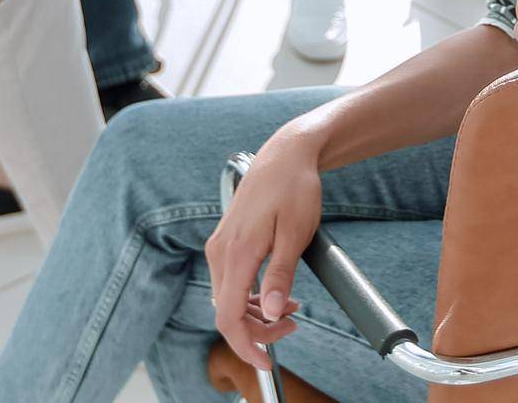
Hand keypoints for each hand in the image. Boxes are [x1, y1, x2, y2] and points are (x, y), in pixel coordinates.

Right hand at [205, 133, 321, 369]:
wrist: (287, 154)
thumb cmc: (295, 188)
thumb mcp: (296, 234)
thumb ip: (280, 276)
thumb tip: (270, 313)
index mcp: (237, 253)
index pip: (229, 317)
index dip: (246, 346)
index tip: (266, 362)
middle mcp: (220, 252)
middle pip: (227, 312)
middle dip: (257, 329)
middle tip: (292, 326)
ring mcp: (221, 246)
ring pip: (228, 299)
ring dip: (255, 313)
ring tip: (290, 310)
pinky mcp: (227, 241)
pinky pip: (231, 281)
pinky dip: (250, 295)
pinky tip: (274, 293)